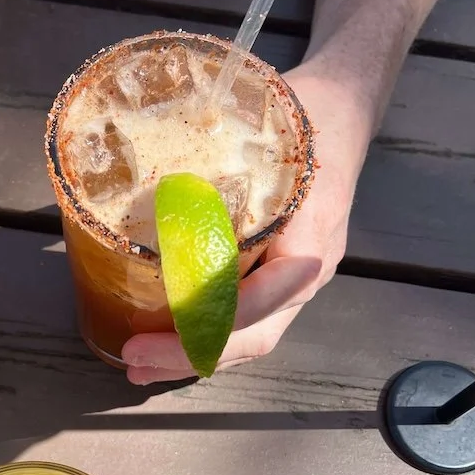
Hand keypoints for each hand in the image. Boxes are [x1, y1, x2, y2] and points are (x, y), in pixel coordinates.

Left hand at [122, 69, 371, 384]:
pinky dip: (209, 340)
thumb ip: (212, 153)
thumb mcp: (263, 122)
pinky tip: (169, 345)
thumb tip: (131, 170)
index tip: (149, 334)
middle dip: (190, 356)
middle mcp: (311, 267)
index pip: (260, 300)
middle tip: (132, 360)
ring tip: (140, 366)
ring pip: (252, 338)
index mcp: (310, 233)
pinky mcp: (284, 277)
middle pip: (254, 336)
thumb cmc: (303, 111)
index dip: (204, 324)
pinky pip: (250, 322)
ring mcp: (300, 278)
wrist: (344, 107)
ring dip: (195, 358)